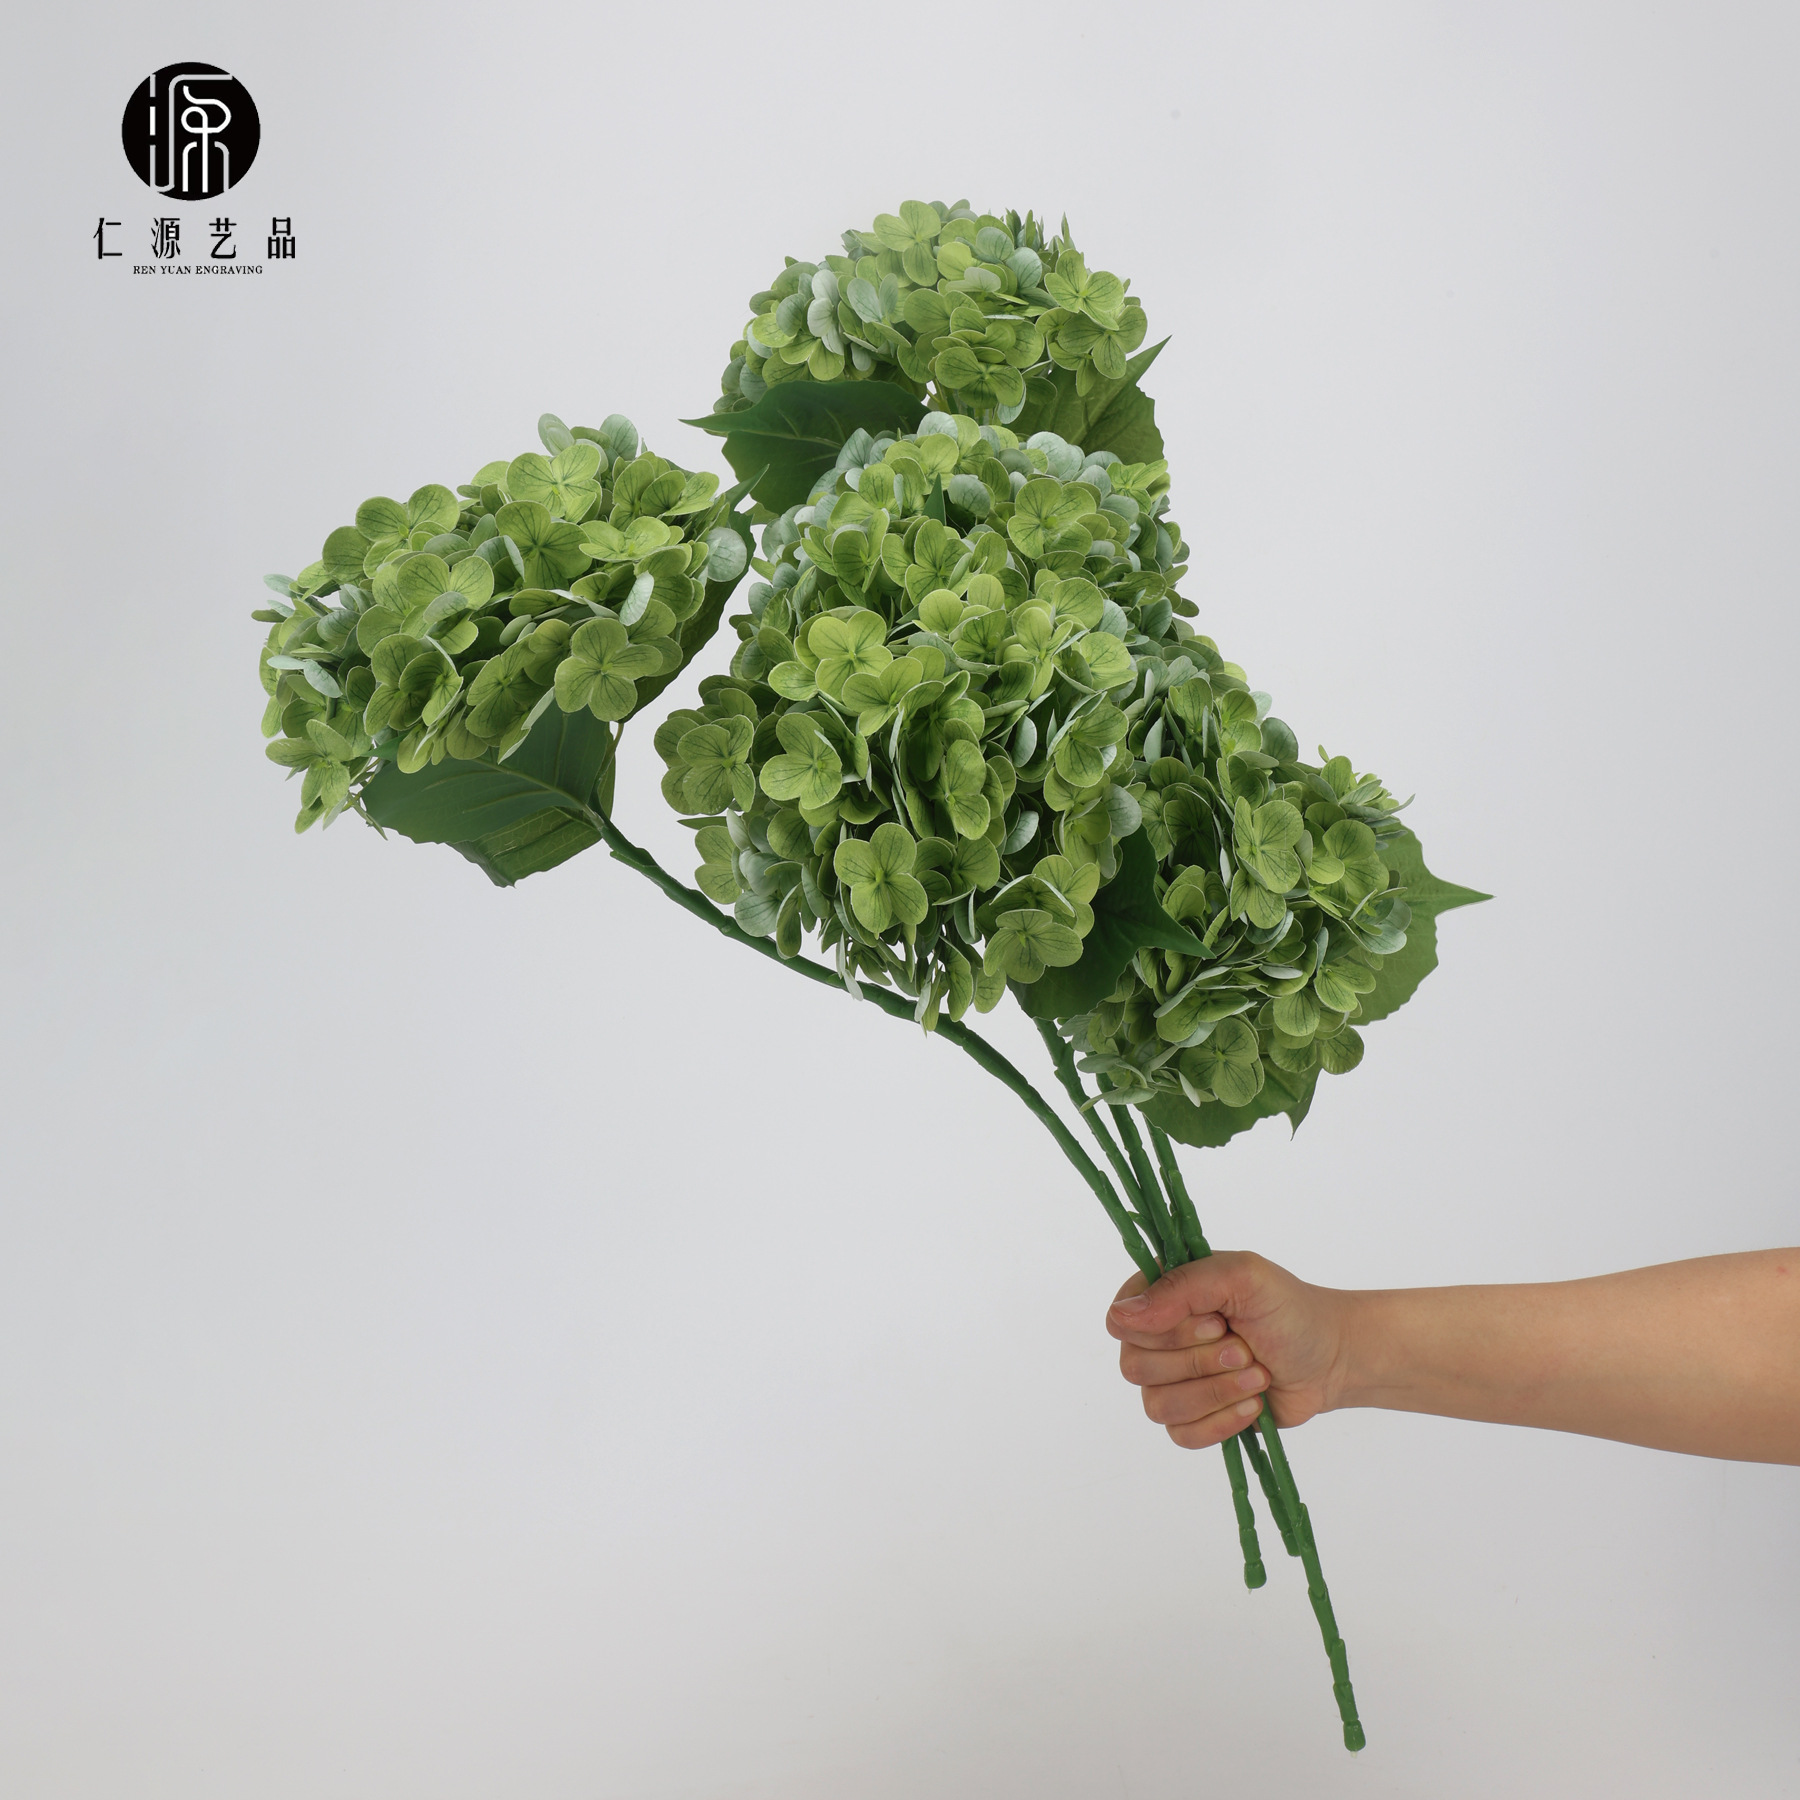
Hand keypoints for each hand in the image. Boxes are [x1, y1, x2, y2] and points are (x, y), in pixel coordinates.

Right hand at [1105, 1252, 1350, 1447]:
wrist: (1330, 1359)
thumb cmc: (1288, 1310)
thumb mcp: (1242, 1277)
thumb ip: (1182, 1287)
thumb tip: (1122, 1317)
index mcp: (1162, 1295)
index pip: (1122, 1321)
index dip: (1164, 1331)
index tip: (1216, 1323)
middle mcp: (1158, 1338)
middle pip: (1136, 1367)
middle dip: (1200, 1363)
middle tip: (1244, 1349)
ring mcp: (1174, 1381)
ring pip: (1157, 1406)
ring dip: (1215, 1393)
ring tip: (1256, 1377)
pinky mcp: (1195, 1418)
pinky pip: (1181, 1435)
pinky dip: (1221, 1423)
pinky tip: (1252, 1405)